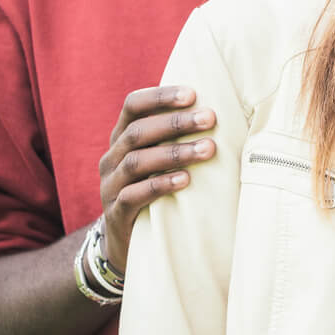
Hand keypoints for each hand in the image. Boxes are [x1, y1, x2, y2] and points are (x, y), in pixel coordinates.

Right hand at [97, 86, 216, 272]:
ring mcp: (110, 185)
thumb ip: (178, 137)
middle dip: (176, 122)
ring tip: (208, 149)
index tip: (193, 93)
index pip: (133, 106)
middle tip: (210, 118)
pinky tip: (185, 180)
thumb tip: (224, 111)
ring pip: (136, 162)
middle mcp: (112, 157)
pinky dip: (160, 185)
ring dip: (174, 153)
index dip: (160, 97)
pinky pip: (133, 195)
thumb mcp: (161, 160)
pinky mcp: (115, 213)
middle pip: (138, 132)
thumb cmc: (155, 188)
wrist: (127, 241)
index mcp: (122, 138)